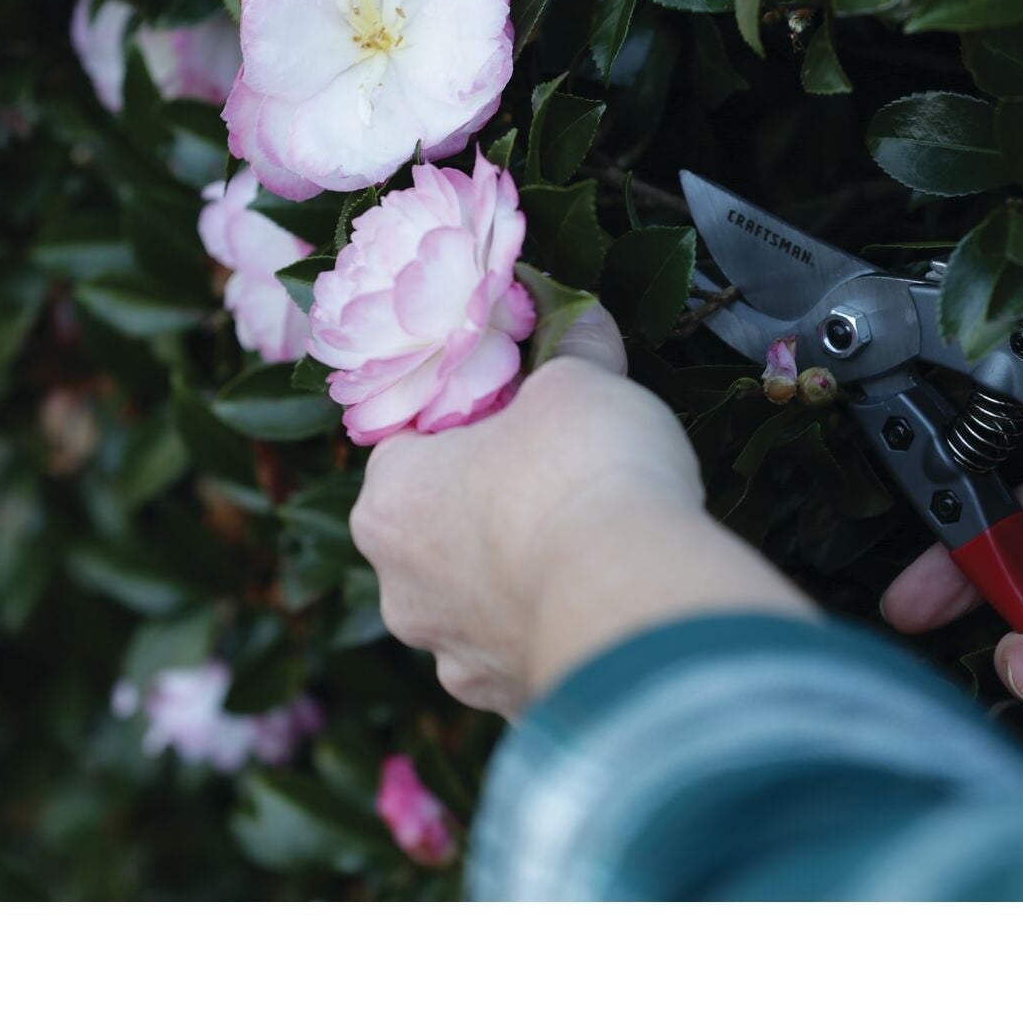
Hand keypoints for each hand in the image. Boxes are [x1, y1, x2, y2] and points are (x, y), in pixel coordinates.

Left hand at [351, 307, 808, 715]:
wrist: (633, 600)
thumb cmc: (583, 473)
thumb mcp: (580, 379)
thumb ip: (571, 348)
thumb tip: (580, 319)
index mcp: (389, 499)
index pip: (409, 448)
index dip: (467, 426)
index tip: (520, 415)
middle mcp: (399, 588)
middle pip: (438, 530)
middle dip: (492, 507)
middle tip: (561, 477)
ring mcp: (453, 658)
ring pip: (480, 603)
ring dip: (523, 578)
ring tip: (594, 546)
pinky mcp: (510, 703)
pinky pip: (528, 653)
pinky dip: (557, 627)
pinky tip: (605, 601)